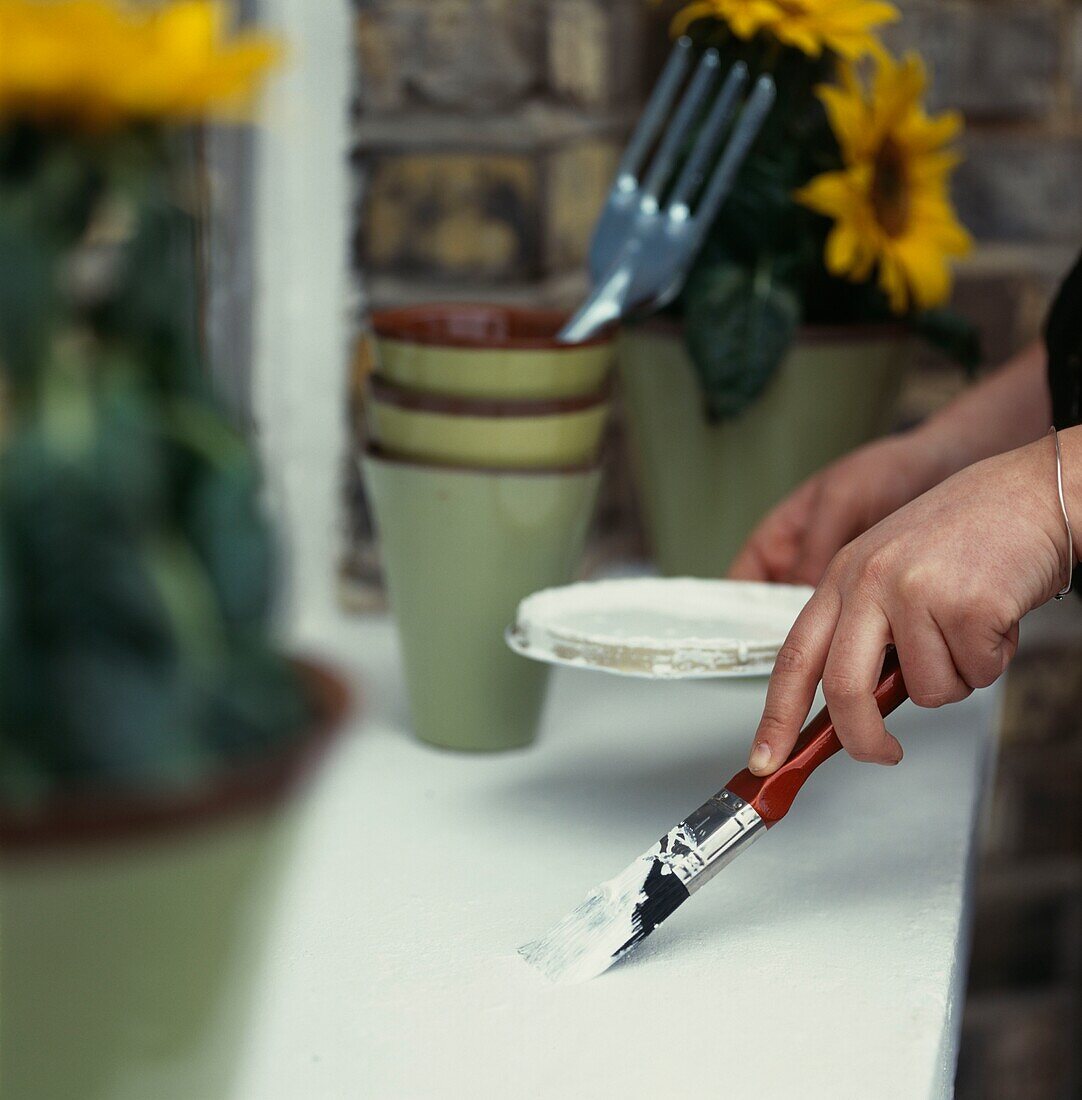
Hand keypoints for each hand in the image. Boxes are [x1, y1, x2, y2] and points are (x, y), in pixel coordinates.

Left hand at [746, 437, 1069, 774]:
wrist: (1032, 492)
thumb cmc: (966, 534)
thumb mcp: (891, 569)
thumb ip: (866, 630)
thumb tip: (851, 708)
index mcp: (842, 576)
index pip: (794, 656)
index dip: (776, 716)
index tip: (764, 759)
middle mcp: (868, 581)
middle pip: (843, 689)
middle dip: (862, 738)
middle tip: (884, 754)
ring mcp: (915, 591)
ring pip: (927, 691)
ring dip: (958, 676)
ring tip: (970, 627)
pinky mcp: (966, 605)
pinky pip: (977, 674)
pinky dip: (994, 660)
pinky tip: (997, 616)